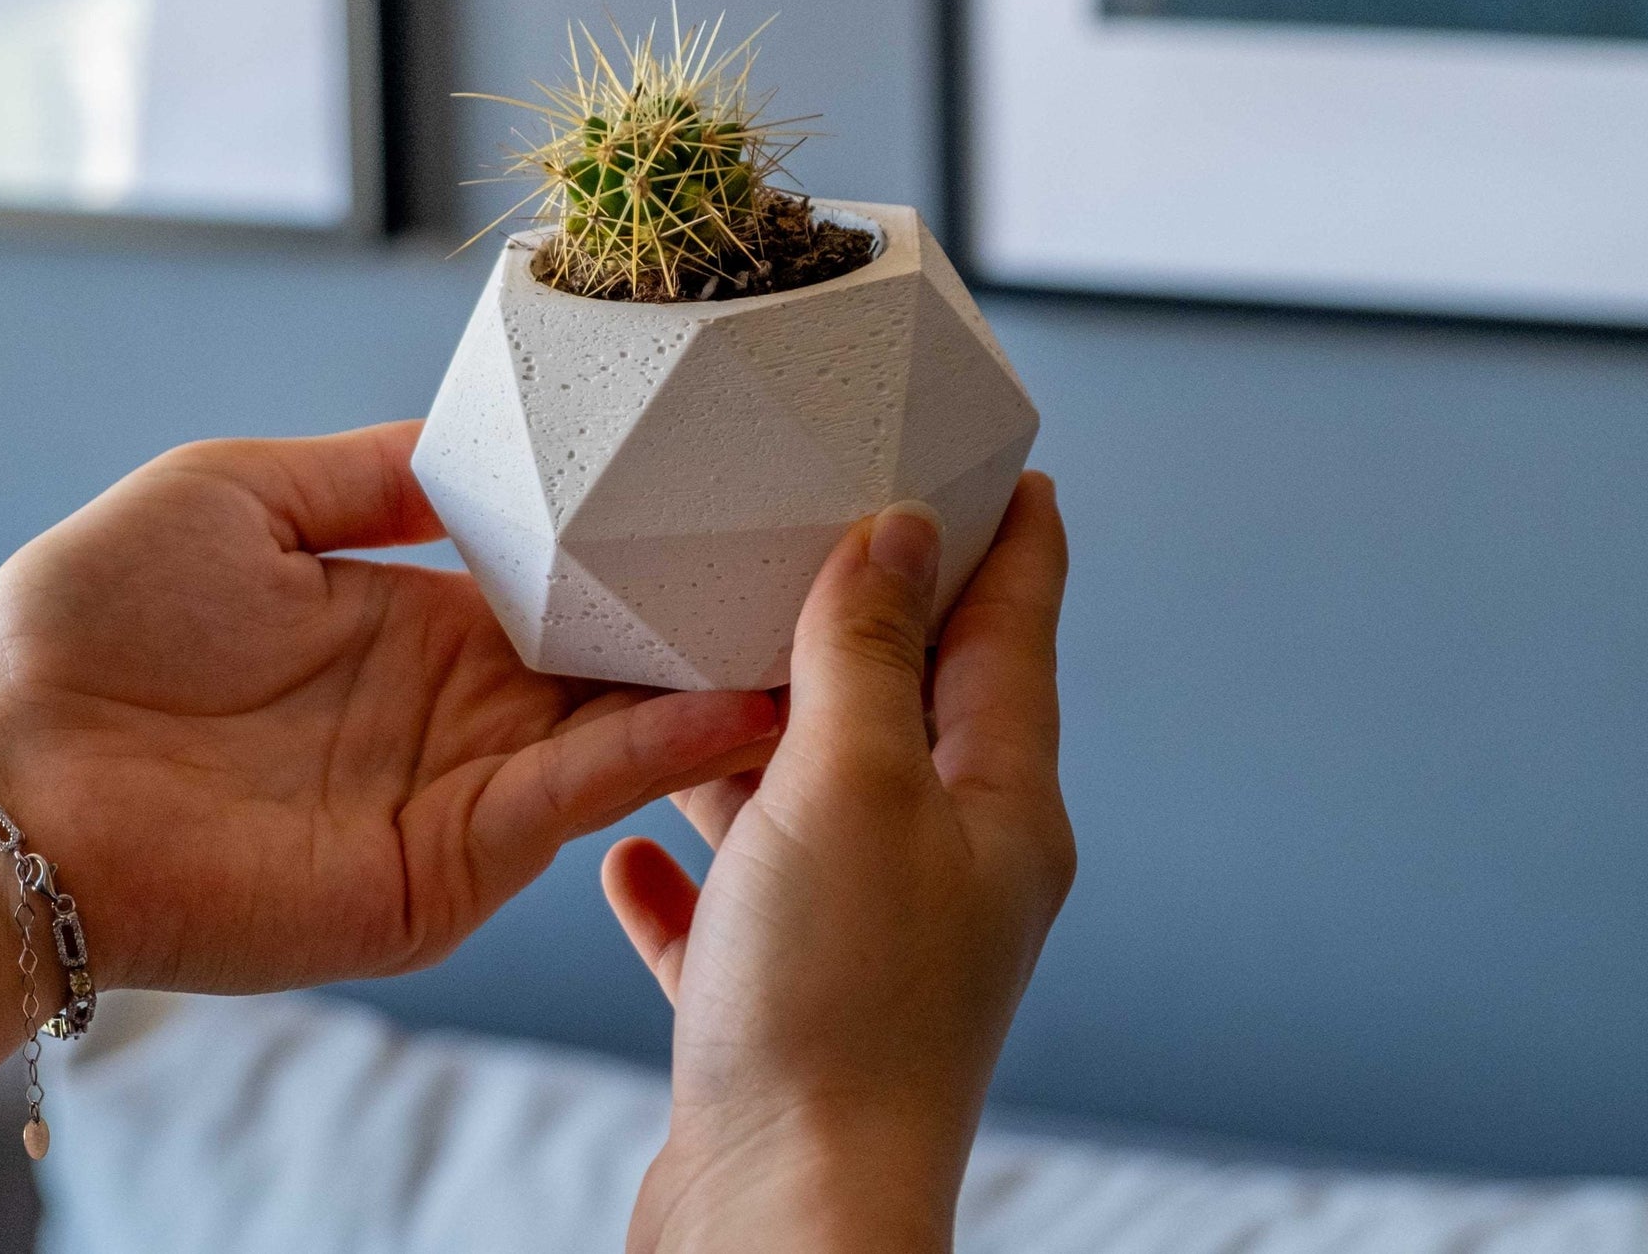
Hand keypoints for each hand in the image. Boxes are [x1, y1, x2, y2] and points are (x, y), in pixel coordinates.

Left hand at [0, 422, 779, 996]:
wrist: (10, 775)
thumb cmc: (91, 620)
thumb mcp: (239, 489)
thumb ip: (371, 468)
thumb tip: (474, 434)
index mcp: (411, 616)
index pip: (560, 584)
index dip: (641, 550)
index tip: (729, 504)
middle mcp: (451, 705)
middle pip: (610, 658)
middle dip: (704, 619)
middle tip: (823, 564)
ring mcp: (455, 788)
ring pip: (616, 729)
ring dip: (712, 685)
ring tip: (820, 630)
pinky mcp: (443, 864)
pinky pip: (568, 797)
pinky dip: (656, 751)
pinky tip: (733, 702)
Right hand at [603, 476, 1073, 1253]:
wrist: (779, 1226)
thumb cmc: (833, 1009)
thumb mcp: (851, 783)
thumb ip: (868, 652)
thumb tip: (897, 534)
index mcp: (996, 803)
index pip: (1015, 631)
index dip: (1013, 541)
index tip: (1010, 469)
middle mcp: (945, 865)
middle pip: (914, 705)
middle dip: (872, 618)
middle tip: (831, 529)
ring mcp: (868, 938)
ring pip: (812, 799)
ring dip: (757, 736)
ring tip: (699, 662)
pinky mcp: (786, 1005)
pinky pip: (738, 909)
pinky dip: (693, 871)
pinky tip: (632, 853)